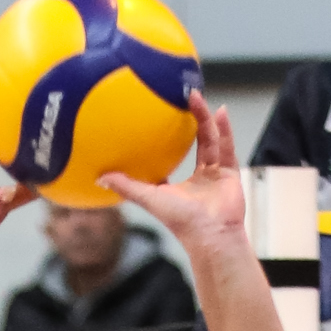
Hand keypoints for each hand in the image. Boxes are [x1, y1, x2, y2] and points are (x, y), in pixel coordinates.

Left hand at [100, 93, 245, 254]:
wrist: (211, 234)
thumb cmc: (180, 221)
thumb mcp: (149, 199)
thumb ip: (127, 187)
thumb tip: (100, 178)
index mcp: (178, 186)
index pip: (171, 159)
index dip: (165, 141)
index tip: (158, 121)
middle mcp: (198, 179)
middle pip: (194, 142)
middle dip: (189, 120)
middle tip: (180, 98)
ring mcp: (215, 175)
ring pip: (210, 140)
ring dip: (205, 118)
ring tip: (196, 96)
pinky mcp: (230, 174)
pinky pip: (227, 146)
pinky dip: (224, 129)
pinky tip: (221, 111)